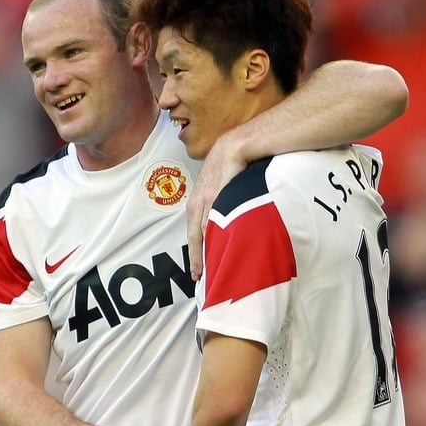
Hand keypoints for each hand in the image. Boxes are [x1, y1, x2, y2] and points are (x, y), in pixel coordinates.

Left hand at [187, 133, 247, 279]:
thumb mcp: (215, 189)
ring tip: (210, 269)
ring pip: (205, 232)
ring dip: (207, 252)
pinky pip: (217, 221)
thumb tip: (220, 223)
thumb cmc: (225, 168)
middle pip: (195, 237)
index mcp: (195, 203)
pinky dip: (217, 237)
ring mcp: (207, 201)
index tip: (196, 270)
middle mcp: (197, 204)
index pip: (193, 234)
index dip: (194, 253)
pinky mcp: (219, 197)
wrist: (233, 148)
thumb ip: (215, 206)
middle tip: (199, 277)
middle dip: (196, 259)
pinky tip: (221, 249)